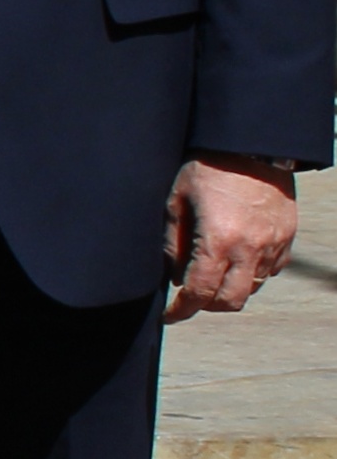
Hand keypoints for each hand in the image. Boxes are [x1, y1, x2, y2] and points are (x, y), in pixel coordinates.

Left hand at [169, 152, 299, 320]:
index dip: (182, 310)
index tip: (170, 315)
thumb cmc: (207, 167)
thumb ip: (172, 243)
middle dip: (207, 305)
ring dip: (231, 288)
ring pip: (253, 286)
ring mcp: (275, 242)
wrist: (251, 143)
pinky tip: (235, 258)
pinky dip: (252, 272)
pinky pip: (271, 269)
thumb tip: (173, 275)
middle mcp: (252, 246)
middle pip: (231, 300)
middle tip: (190, 296)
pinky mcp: (288, 235)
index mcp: (219, 239)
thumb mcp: (176, 200)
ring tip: (212, 272)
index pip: (199, 291)